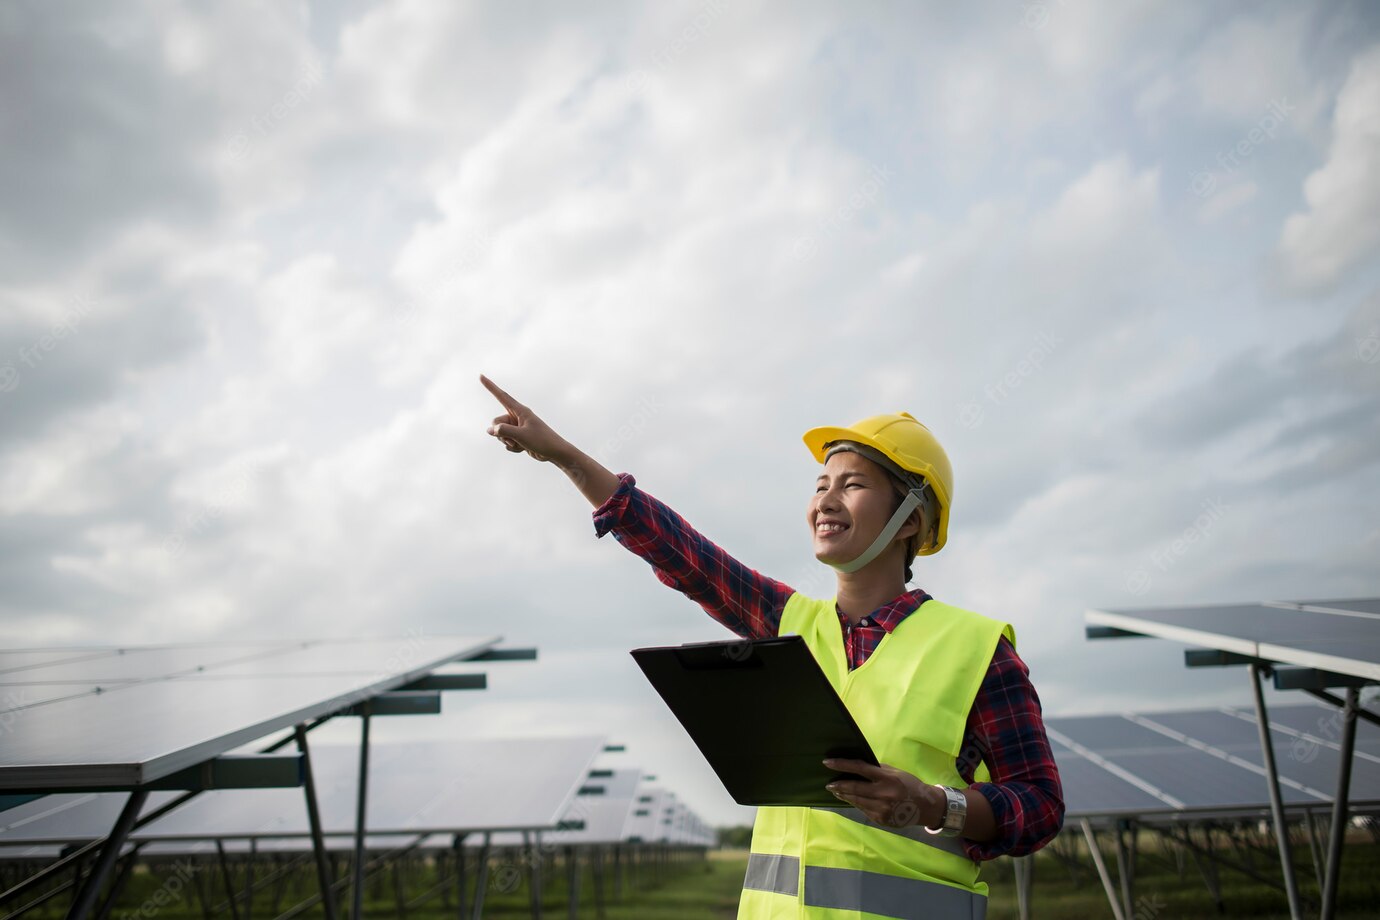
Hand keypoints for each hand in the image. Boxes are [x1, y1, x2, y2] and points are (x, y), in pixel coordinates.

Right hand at [480, 374, 569, 464]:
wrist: (555, 452)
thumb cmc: (542, 441)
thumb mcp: (521, 436)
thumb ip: (504, 431)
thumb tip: (489, 430)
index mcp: (520, 411)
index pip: (502, 396)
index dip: (490, 386)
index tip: (481, 376)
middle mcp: (517, 417)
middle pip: (496, 421)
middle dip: (500, 433)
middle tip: (513, 440)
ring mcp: (517, 427)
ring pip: (500, 433)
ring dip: (507, 442)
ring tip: (521, 444)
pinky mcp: (519, 437)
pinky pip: (507, 442)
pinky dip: (513, 447)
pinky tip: (523, 449)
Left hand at [822, 758, 941, 828]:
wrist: (926, 807)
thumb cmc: (909, 785)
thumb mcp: (896, 773)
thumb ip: (878, 770)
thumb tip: (857, 766)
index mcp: (887, 778)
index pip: (860, 768)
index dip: (842, 765)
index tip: (827, 762)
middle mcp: (884, 794)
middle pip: (854, 788)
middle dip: (838, 785)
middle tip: (829, 783)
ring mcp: (882, 809)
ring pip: (856, 801)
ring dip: (844, 795)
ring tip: (836, 791)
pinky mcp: (881, 819)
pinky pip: (863, 810)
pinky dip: (856, 804)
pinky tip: (851, 800)